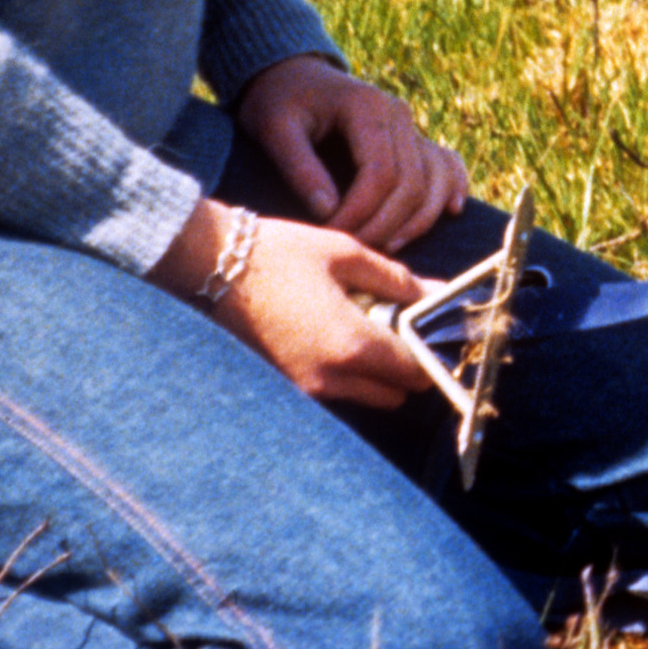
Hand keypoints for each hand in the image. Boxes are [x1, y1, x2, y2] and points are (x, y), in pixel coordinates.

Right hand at [147, 199, 435, 407]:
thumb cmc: (281, 254)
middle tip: (397, 325)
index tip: (432, 329)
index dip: (431, 351)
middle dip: (405, 366)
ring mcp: (303, 388)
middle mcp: (329, 379)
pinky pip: (332, 389)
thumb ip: (397, 279)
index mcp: (352, 346)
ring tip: (360, 322)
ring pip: (363, 395)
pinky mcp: (283, 385)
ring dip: (373, 370)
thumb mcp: (347, 254)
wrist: (211, 266)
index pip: (414, 370)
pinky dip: (343, 370)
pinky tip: (330, 330)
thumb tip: (436, 293)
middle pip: (393, 394)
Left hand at [234, 56, 471, 250]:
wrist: (291, 75)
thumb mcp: (275, 130)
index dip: (360, 212)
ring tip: (385, 247)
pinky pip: (445, 163)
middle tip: (352, 249)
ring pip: (433, 179)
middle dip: (384, 224)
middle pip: (411, 182)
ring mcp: (409, 124)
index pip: (380, 172)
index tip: (330, 235)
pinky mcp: (411, 136)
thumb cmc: (278, 102)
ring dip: (416, 220)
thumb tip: (329, 211)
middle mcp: (398, 114)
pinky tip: (451, 211)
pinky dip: (451, 187)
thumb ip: (300, 169)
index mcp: (367, 107)